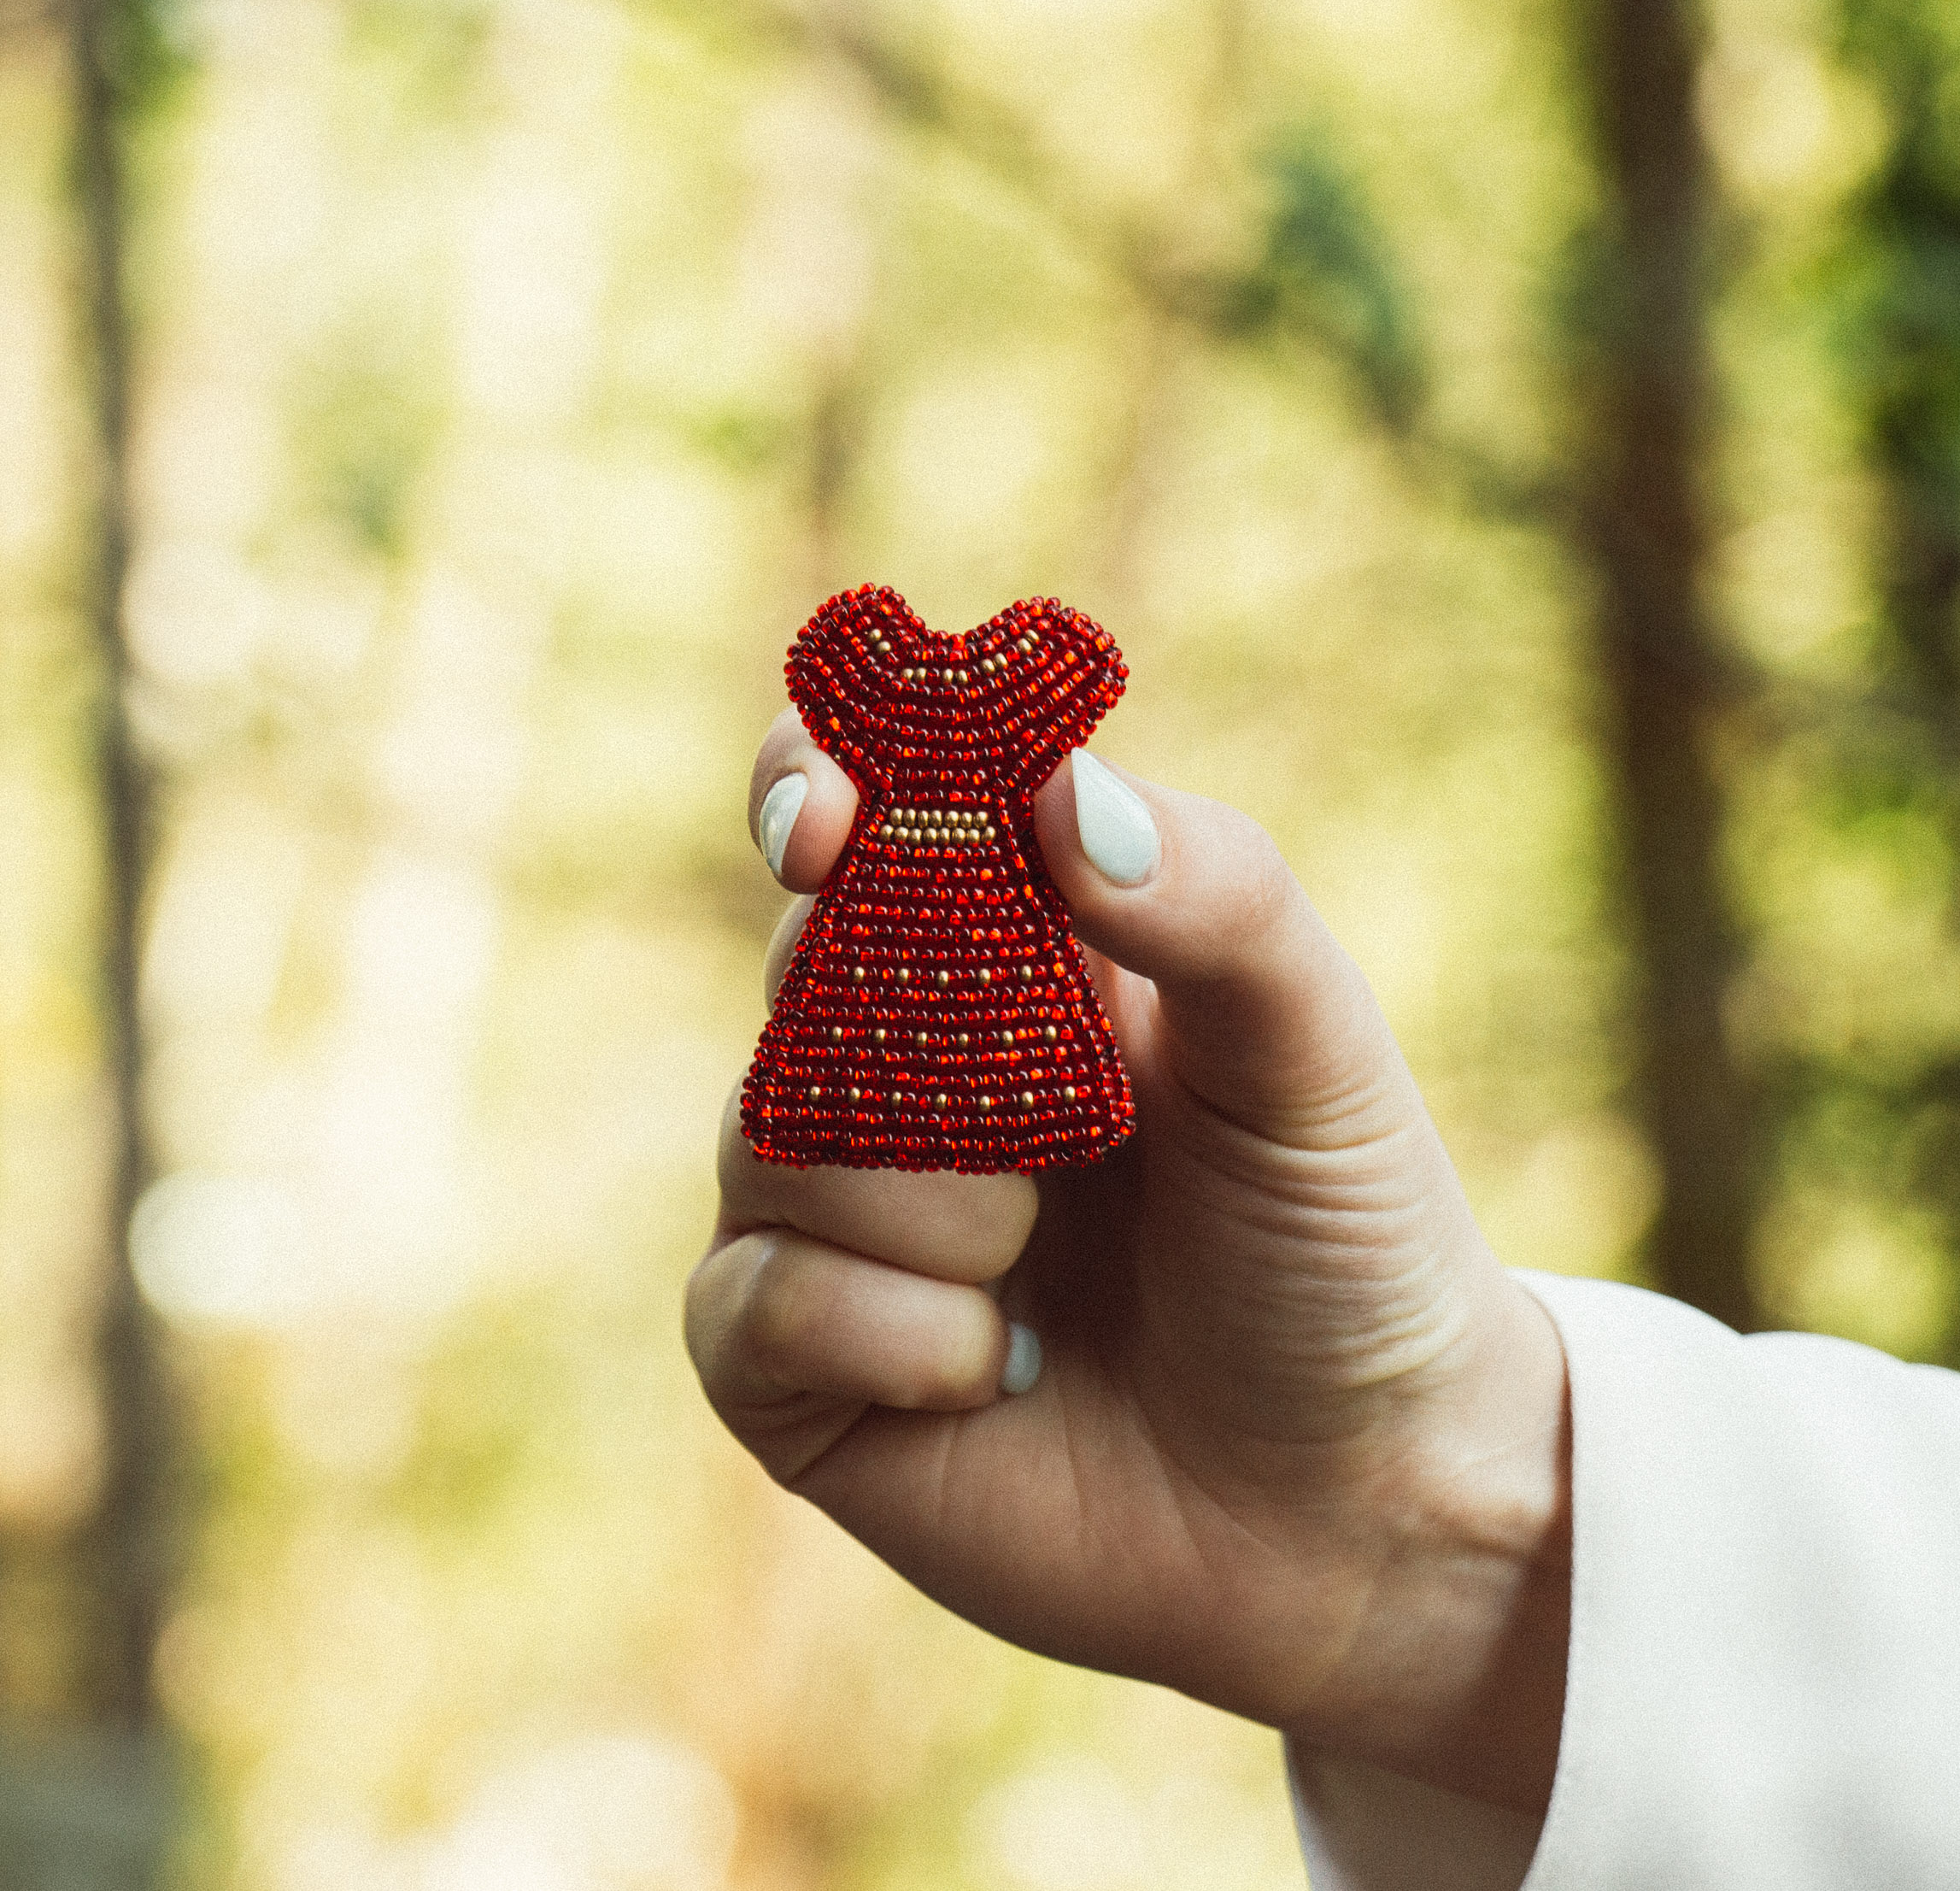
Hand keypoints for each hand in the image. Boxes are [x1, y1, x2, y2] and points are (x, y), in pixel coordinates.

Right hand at [687, 713, 1570, 1812]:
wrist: (1357, 1507)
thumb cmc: (1342, 1248)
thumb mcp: (1313, 1053)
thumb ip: (1216, 899)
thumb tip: (1057, 792)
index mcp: (1013, 957)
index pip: (862, 822)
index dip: (812, 789)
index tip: (822, 818)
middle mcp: (901, 1069)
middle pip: (801, 974)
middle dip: (915, 1035)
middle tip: (1056, 1119)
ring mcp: (837, 1217)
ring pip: (770, 1134)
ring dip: (938, 1201)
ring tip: (1051, 1261)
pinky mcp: (797, 1366)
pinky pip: (756, 1299)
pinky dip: (893, 1331)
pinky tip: (1001, 1373)